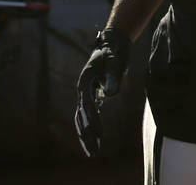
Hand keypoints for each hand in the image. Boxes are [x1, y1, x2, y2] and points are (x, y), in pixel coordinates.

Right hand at [75, 28, 130, 156]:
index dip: (92, 119)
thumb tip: (110, 94)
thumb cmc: (114, 51)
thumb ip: (113, 76)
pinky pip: (88, 114)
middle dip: (86, 135)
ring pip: (82, 118)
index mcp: (85, 81)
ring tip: (93, 151)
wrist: (113, 42)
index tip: (97, 133)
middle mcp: (82, 89)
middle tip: (93, 152)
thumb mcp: (115, 61)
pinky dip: (90, 126)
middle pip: (80, 116)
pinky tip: (94, 138)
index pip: (87, 104)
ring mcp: (86, 92)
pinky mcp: (92, 94)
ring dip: (86, 134)